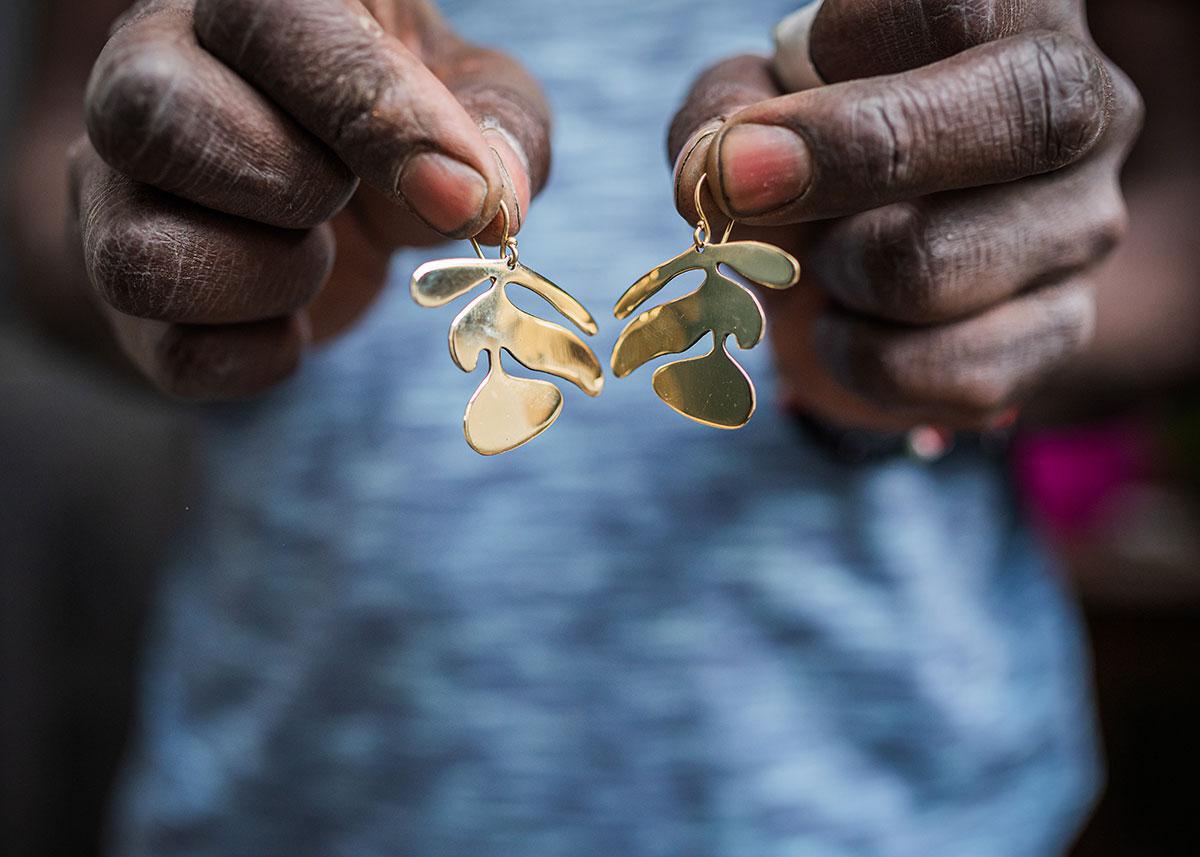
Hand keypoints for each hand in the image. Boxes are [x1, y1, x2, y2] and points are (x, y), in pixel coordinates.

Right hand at [73, 0, 549, 398]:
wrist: (308, 189)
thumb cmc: (398, 124)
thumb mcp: (473, 99)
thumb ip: (498, 132)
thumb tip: (486, 201)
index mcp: (253, 0)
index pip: (271, 24)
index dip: (374, 116)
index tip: (462, 195)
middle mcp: (154, 73)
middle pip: (153, 119)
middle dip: (292, 186)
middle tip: (347, 195)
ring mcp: (116, 188)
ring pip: (137, 257)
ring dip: (268, 279)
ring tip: (317, 255)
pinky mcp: (127, 288)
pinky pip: (175, 353)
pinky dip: (261, 356)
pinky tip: (293, 319)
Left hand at [670, 0, 1142, 430]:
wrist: (855, 262)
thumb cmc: (808, 152)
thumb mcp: (753, 105)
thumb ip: (725, 113)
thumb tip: (727, 168)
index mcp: (1019, 14)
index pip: (959, 8)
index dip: (842, 65)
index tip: (757, 125)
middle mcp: (1086, 109)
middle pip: (1019, 118)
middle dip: (854, 163)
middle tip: (753, 195)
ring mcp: (1085, 226)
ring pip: (934, 266)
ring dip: (836, 274)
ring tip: (829, 258)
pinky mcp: (1060, 330)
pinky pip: (938, 368)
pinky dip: (853, 357)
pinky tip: (848, 325)